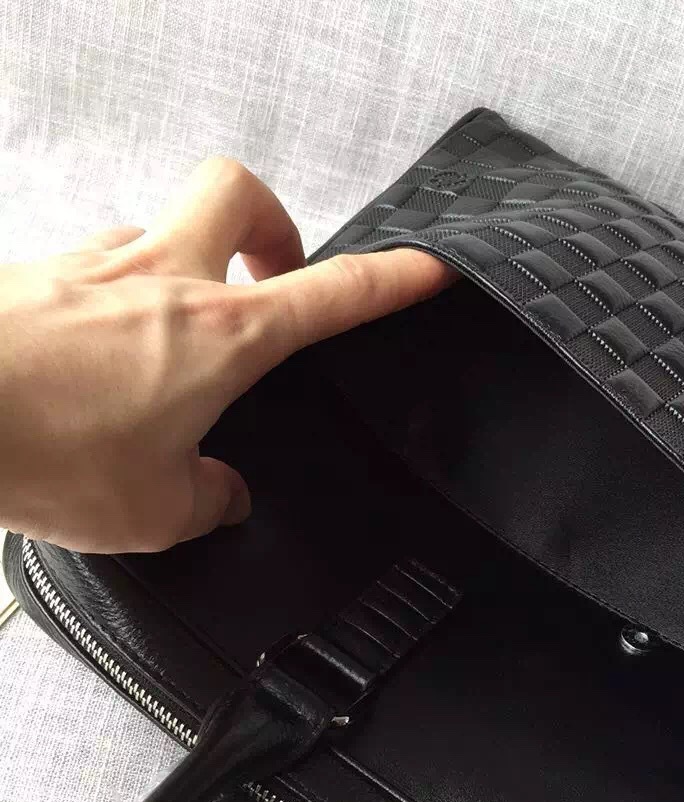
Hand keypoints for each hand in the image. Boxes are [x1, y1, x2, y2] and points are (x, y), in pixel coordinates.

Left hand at [0, 157, 453, 552]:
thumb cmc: (41, 450)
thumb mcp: (155, 512)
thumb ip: (209, 500)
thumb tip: (225, 494)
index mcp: (222, 335)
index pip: (333, 294)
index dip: (392, 279)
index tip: (429, 268)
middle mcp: (163, 279)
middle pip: (238, 193)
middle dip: (272, 223)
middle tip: (274, 275)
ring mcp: (94, 267)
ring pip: (160, 226)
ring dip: (185, 262)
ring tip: (176, 338)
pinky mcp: (36, 275)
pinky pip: (97, 263)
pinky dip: (119, 295)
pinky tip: (102, 355)